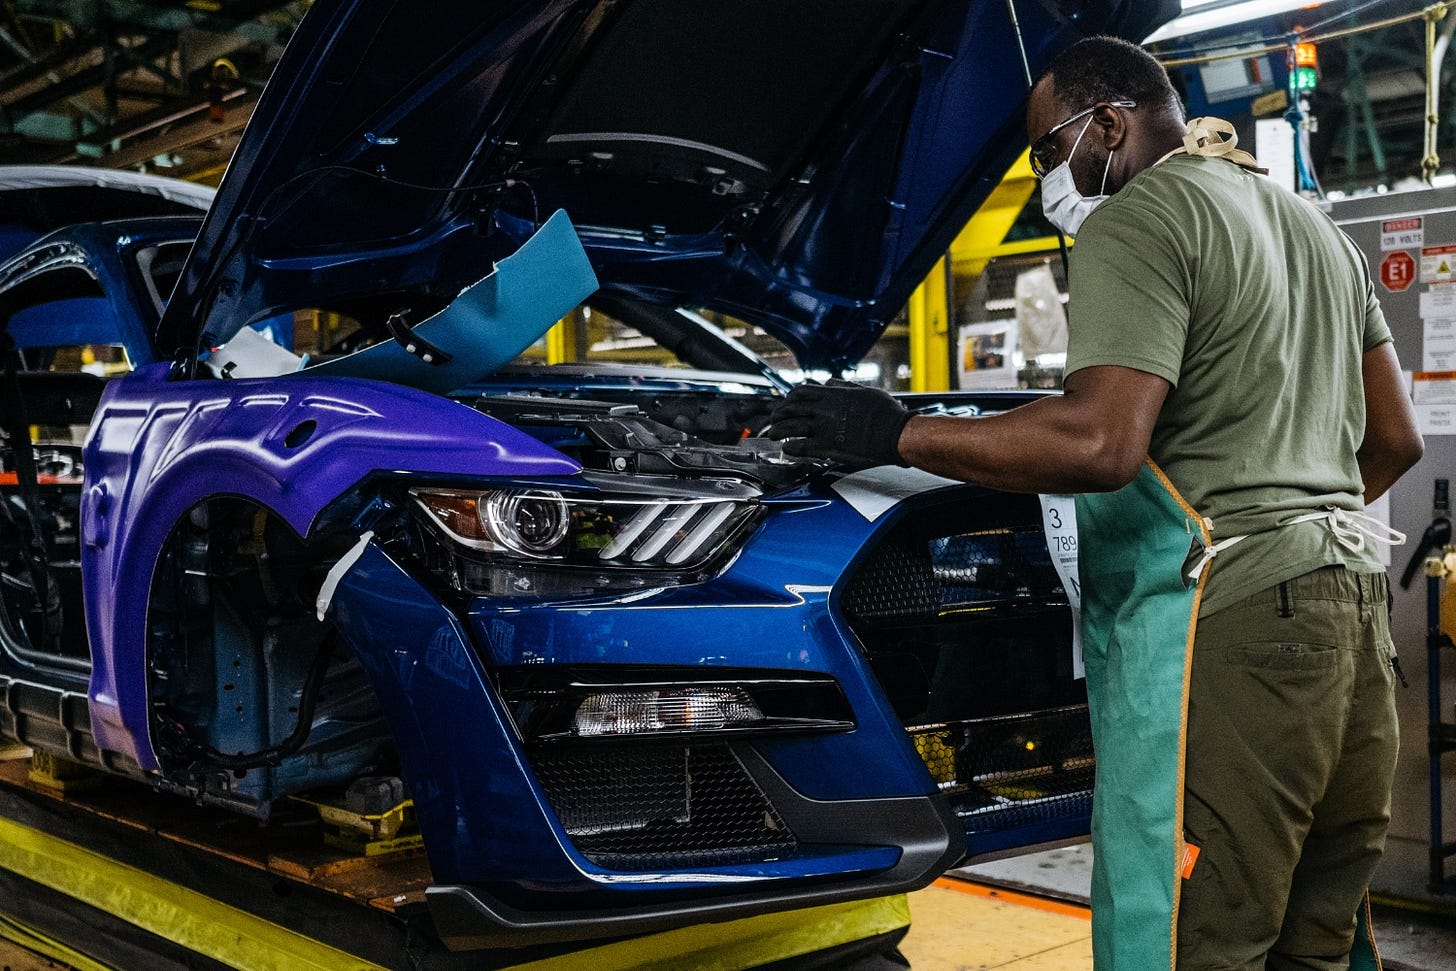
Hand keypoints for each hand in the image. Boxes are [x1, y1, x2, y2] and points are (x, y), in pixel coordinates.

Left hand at [767, 379, 910, 466]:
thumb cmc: (885, 412)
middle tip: (774, 420)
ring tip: (773, 435)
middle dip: (778, 414)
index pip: (801, 392)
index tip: (786, 403)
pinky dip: (790, 447)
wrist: (894, 433)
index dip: (789, 398)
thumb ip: (843, 386)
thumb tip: (829, 383)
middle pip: (791, 409)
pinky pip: (801, 446)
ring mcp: (824, 428)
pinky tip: (786, 448)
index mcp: (832, 394)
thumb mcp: (864, 391)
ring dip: (778, 431)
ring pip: (790, 427)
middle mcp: (824, 409)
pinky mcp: (828, 447)